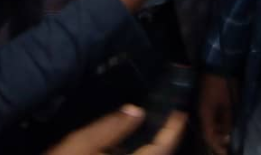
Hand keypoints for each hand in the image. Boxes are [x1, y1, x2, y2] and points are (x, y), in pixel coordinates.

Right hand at [46, 104, 185, 154]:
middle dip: (165, 140)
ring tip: (152, 127)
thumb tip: (137, 110)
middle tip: (168, 117)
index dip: (174, 130)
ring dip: (152, 148)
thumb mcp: (79, 144)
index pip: (160, 150)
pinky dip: (138, 153)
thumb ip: (109, 128)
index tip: (181, 111)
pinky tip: (127, 144)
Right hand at [199, 73, 236, 154]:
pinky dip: (216, 123)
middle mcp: (200, 112)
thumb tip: (228, 134)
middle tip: (227, 147)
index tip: (224, 153)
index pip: (209, 136)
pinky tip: (224, 125)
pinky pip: (209, 117)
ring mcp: (201, 106)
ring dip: (217, 132)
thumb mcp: (229, 104)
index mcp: (205, 114)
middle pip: (207, 132)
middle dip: (217, 141)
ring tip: (227, 137)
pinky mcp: (204, 101)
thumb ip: (227, 120)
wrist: (215, 65)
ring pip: (208, 125)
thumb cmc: (223, 84)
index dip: (216, 146)